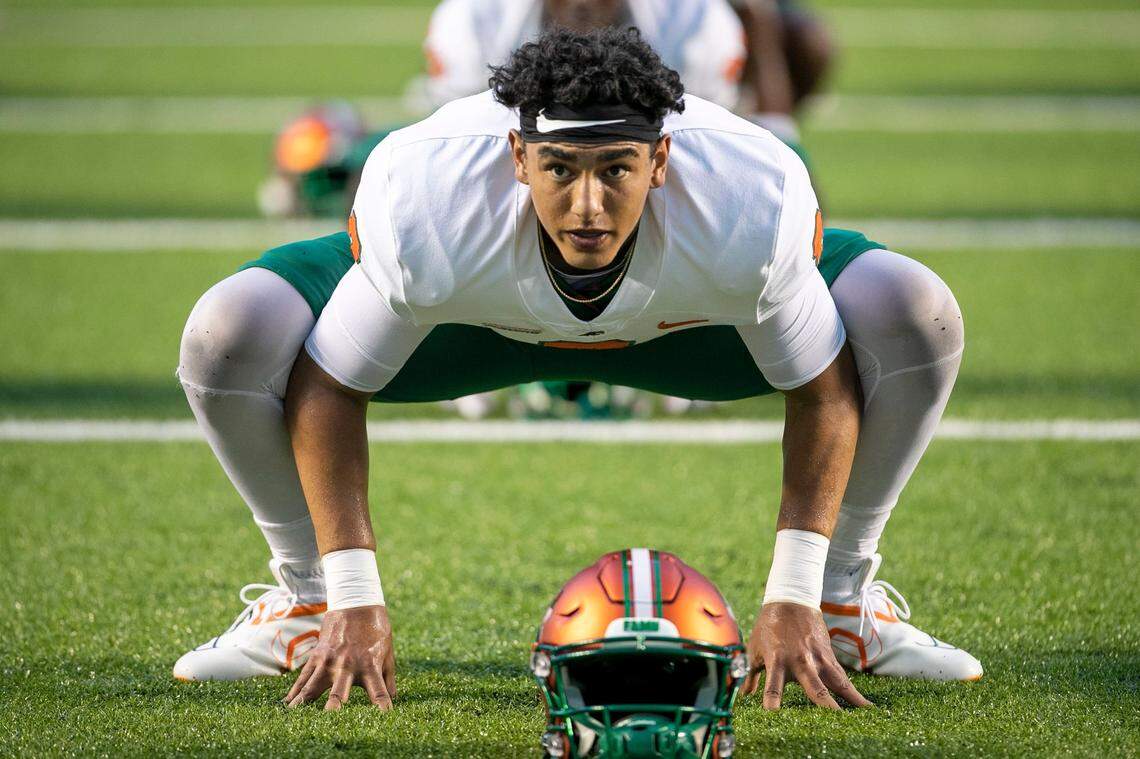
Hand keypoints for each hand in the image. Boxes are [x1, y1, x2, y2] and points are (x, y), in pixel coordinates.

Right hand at [284, 604, 395, 710]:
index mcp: (370, 666)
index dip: (382, 707)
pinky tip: (288, 703)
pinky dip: (296, 690)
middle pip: (340, 693)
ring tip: (295, 718)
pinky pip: (304, 676)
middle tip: (330, 724)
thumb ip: (388, 677)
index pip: (378, 693)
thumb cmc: (376, 629)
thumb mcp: (387, 651)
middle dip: (335, 709)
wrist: (356, 603)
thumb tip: (394, 698)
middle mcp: (348, 666)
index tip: (384, 719)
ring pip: (314, 687)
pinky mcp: (317, 656)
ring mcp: (329, 661)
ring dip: (305, 703)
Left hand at [743, 602, 871, 709]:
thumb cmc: (769, 627)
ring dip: (849, 700)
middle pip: (815, 689)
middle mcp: (800, 662)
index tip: (772, 716)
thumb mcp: (754, 649)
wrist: (791, 601)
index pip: (773, 687)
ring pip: (837, 683)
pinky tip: (866, 707)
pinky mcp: (829, 657)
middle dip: (824, 707)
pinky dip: (854, 693)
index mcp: (777, 661)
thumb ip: (751, 676)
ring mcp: (818, 660)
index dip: (771, 702)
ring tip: (863, 717)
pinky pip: (843, 677)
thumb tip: (743, 696)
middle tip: (833, 725)